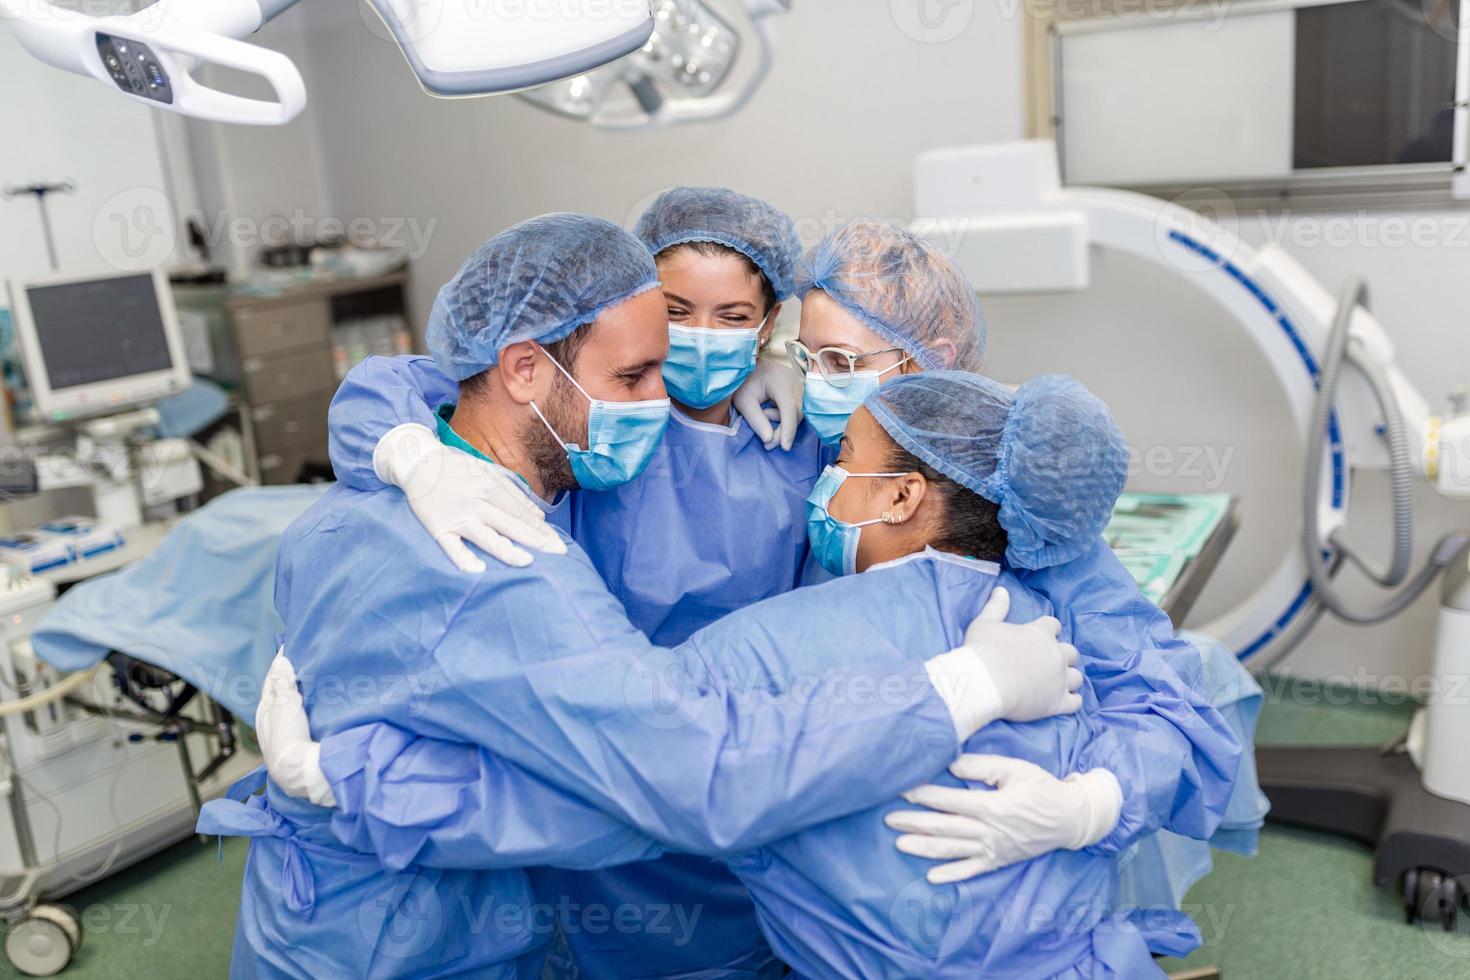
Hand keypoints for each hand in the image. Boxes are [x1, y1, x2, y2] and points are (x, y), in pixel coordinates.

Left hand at [255, 651, 334, 806]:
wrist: (298, 771)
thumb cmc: (288, 736)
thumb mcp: (285, 704)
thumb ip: (283, 682)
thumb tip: (280, 660)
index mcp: (264, 709)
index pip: (271, 681)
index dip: (280, 666)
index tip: (290, 650)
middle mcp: (269, 720)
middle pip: (279, 694)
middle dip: (288, 679)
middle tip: (303, 662)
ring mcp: (282, 733)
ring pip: (288, 706)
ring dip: (297, 694)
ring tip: (311, 681)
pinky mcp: (295, 742)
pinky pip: (298, 717)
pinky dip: (303, 707)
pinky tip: (314, 705)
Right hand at [373, 423, 566, 572]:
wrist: (418, 462)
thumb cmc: (457, 468)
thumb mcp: (488, 471)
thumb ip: (514, 492)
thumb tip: (539, 515)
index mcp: (490, 487)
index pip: (522, 512)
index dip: (541, 529)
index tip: (558, 544)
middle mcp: (477, 502)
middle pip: (511, 524)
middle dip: (536, 539)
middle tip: (558, 553)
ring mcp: (458, 516)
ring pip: (486, 536)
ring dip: (507, 549)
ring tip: (527, 561)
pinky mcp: (439, 528)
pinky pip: (452, 547)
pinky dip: (464, 559)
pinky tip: (479, 569)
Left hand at [732, 357, 804, 450]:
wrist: (751, 366)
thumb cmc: (745, 382)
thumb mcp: (743, 400)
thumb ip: (755, 419)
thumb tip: (769, 439)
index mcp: (780, 380)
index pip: (789, 408)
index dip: (788, 429)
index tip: (785, 447)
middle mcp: (795, 382)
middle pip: (796, 414)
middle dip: (783, 432)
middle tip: (767, 445)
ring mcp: (800, 386)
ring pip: (799, 414)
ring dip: (783, 426)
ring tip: (764, 421)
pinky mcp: (800, 392)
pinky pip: (797, 411)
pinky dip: (786, 420)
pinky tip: (771, 416)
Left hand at [885, 755, 1122, 882]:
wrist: (1070, 818)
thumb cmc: (1042, 788)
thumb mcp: (1015, 769)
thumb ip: (981, 767)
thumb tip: (950, 765)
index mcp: (992, 806)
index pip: (950, 801)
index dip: (924, 796)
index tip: (901, 790)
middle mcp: (989, 831)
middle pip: (945, 827)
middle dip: (914, 822)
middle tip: (888, 819)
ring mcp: (994, 850)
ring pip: (953, 851)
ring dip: (924, 848)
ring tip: (900, 844)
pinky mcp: (999, 861)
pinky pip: (972, 871)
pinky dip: (951, 875)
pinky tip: (931, 877)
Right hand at [922, 588, 1083, 738]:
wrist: (984, 683)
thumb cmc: (982, 651)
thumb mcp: (984, 623)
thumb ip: (996, 606)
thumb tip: (1001, 589)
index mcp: (1040, 633)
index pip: (1053, 625)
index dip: (1048, 630)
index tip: (1039, 636)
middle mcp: (1055, 654)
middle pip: (1071, 652)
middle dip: (1063, 656)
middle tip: (1049, 662)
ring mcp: (1059, 679)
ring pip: (1077, 677)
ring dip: (1069, 678)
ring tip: (1058, 683)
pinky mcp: (1057, 702)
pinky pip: (1075, 702)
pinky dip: (1072, 701)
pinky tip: (1066, 701)